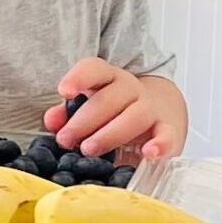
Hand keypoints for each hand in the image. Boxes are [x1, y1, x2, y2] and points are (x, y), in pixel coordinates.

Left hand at [47, 59, 188, 158]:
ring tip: (89, 149)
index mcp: (109, 80)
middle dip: (84, 121)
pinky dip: (160, 144)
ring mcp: (151, 109)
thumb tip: (52, 120)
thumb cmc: (116, 112)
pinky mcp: (169, 132)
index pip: (95, 69)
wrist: (161, 112)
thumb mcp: (89, 107)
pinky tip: (149, 153)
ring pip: (134, 116)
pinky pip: (167, 136)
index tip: (64, 91)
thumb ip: (68, 113)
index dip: (79, 78)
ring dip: (109, 134)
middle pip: (109, 99)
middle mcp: (131, 90)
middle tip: (65, 140)